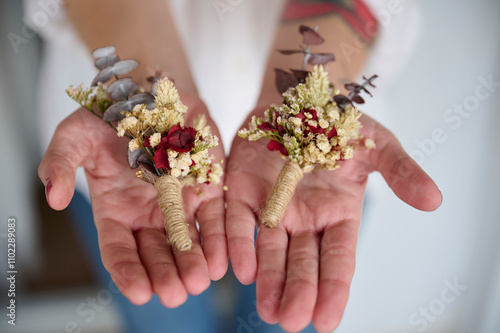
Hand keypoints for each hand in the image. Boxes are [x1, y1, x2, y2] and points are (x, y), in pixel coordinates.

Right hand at [38, 94, 227, 306]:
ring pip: (187, 241)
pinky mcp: (207, 187)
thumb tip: (51, 198)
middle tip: (174, 295)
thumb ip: (58, 164)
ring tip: (198, 282)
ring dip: (194, 263)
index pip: (119, 250)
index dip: (127, 271)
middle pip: (156, 253)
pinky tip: (222, 259)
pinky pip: (214, 217)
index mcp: (115, 210)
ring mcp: (180, 203)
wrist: (150, 90)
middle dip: (165, 275)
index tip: (139, 292)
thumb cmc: (109, 115)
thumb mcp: (74, 136)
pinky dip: (218, 238)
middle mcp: (148, 214)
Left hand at [225, 109, 441, 332]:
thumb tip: (434, 200)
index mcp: (338, 213)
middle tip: (291, 321)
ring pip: (269, 250)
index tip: (327, 322)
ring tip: (267, 310)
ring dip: (268, 280)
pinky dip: (239, 244)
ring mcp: (271, 207)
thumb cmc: (340, 122)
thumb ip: (400, 171)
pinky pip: (239, 221)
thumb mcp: (376, 144)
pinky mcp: (241, 191)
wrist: (298, 96)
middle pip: (302, 262)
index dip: (334, 289)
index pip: (338, 259)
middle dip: (298, 292)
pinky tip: (241, 269)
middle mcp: (304, 218)